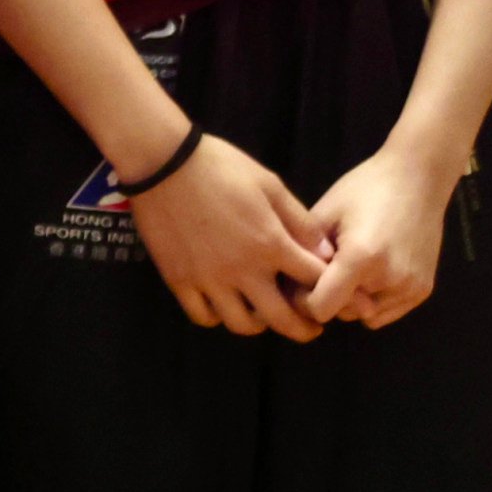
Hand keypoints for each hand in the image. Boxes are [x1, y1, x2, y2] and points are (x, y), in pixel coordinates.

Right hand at [128, 132, 327, 338]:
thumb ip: (300, 221)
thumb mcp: (270, 185)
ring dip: (260, 324)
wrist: (163, 163)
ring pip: (242, 325)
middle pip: (282, 318)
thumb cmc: (221, 167)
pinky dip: (218, 317)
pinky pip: (203, 316)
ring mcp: (209, 279)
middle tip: (309, 327)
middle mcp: (243, 270)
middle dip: (303, 328)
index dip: (329, 289)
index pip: (315, 282)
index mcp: (271, 244)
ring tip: (263, 313)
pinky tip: (223, 304)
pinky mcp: (179, 280)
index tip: (329, 291)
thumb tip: (325, 253)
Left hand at [302, 139, 459, 328]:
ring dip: (350, 302)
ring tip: (349, 267)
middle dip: (326, 297)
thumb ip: (304, 252)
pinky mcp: (422, 290)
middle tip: (323, 269)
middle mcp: (389, 279)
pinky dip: (372, 301)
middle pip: (341, 313)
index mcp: (360, 258)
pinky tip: (369, 272)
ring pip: (363, 316)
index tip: (297, 281)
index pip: (320, 308)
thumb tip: (286, 285)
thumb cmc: (365, 189)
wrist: (418, 178)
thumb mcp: (325, 213)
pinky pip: (385, 313)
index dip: (302, 299)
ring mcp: (410, 288)